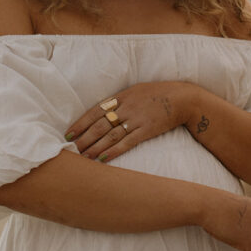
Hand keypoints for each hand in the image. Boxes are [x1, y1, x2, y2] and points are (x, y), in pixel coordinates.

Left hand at [65, 81, 194, 160]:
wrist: (181, 99)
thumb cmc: (157, 94)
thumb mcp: (135, 91)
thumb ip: (119, 101)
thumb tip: (101, 112)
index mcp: (121, 96)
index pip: (95, 111)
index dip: (81, 123)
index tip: (69, 134)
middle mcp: (126, 107)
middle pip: (100, 125)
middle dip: (84, 138)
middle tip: (72, 149)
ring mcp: (136, 119)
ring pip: (110, 135)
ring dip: (95, 147)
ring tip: (83, 157)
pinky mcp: (146, 131)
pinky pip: (126, 143)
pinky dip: (113, 151)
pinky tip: (103, 159)